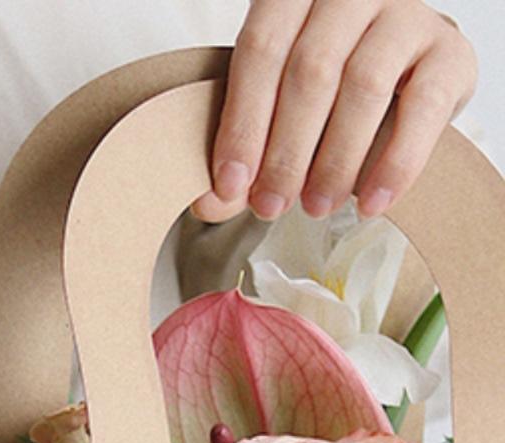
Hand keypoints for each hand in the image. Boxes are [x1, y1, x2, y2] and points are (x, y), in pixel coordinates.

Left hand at [193, 1, 477, 222]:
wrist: (402, 80)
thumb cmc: (327, 93)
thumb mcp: (276, 111)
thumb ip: (243, 152)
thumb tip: (209, 202)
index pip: (261, 49)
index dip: (242, 123)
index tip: (231, 186)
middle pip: (311, 70)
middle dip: (285, 151)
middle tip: (270, 207)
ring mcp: (406, 14)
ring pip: (365, 84)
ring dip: (335, 160)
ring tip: (316, 207)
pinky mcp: (449, 51)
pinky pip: (423, 106)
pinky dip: (395, 162)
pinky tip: (371, 201)